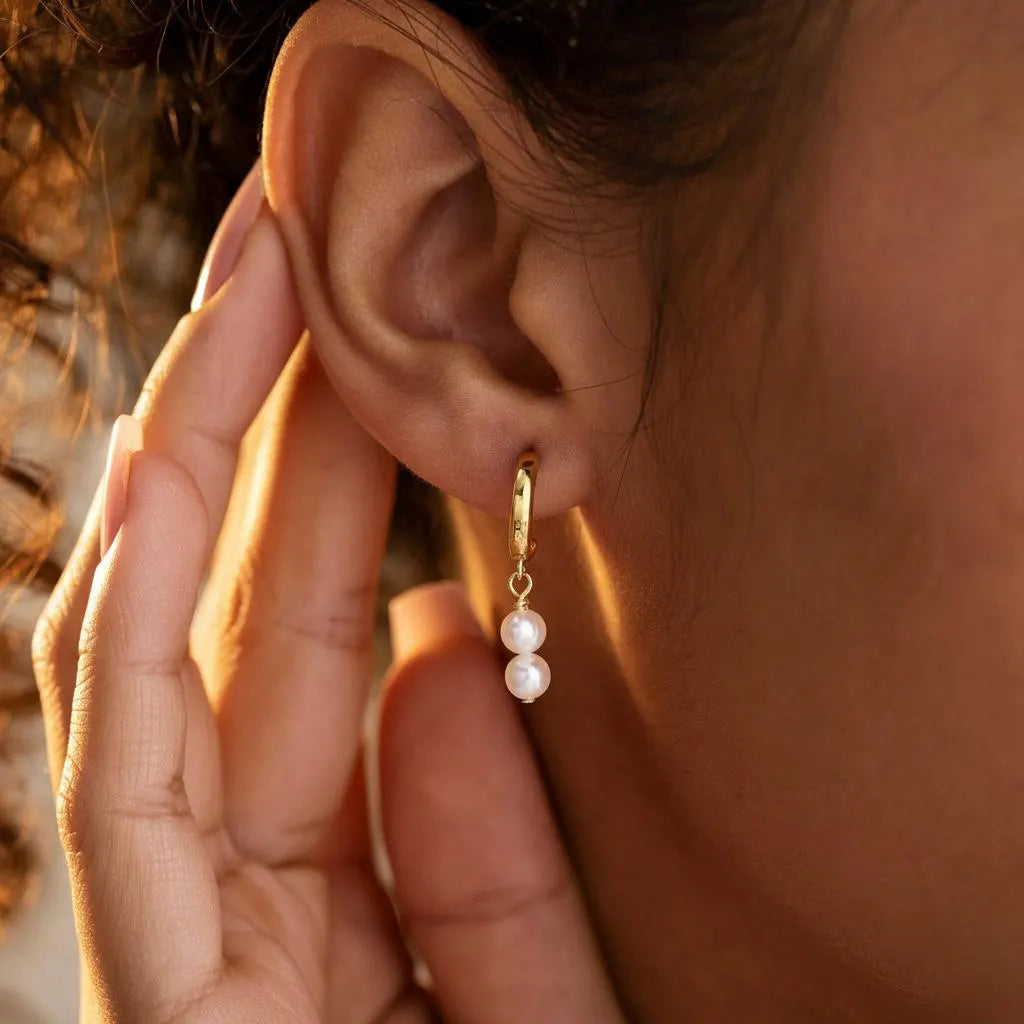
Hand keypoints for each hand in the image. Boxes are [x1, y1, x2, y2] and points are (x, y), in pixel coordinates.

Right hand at [32, 195, 622, 1022]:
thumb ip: (499, 877)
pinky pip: (118, 758)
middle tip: (291, 224)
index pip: (326, 615)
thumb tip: (429, 660)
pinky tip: (180, 452)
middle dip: (259, 398)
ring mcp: (183, 912)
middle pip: (243, 589)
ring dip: (192, 444)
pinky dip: (135, 606)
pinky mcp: (149, 976)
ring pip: (163, 630)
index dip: (340, 454)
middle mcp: (249, 867)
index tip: (368, 312)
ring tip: (245, 276)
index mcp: (350, 867)